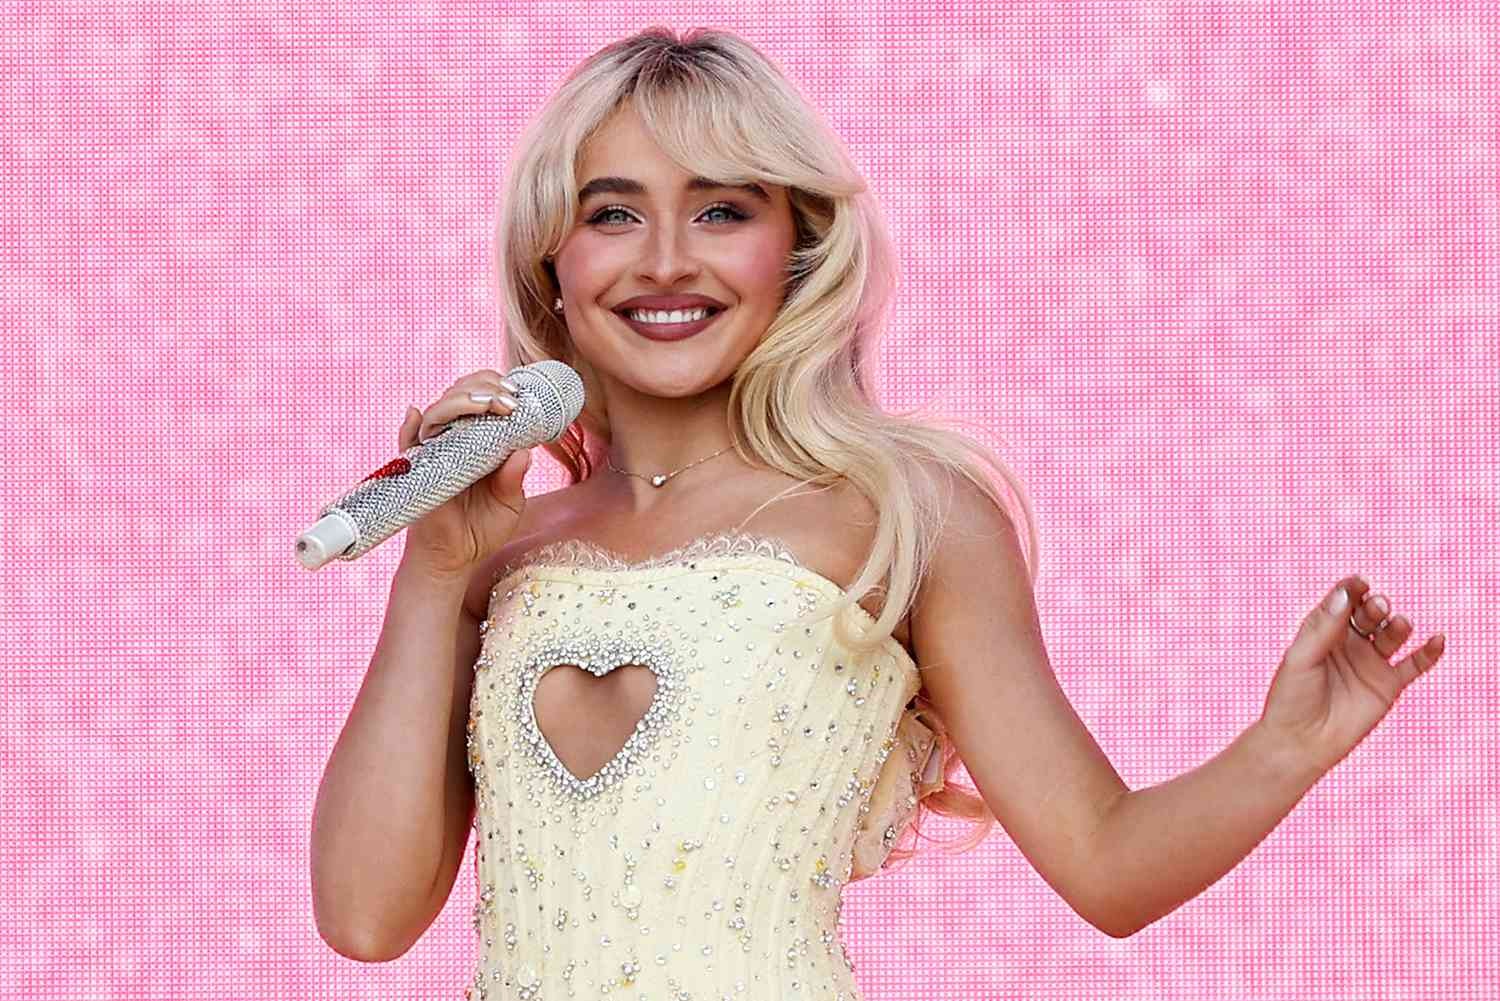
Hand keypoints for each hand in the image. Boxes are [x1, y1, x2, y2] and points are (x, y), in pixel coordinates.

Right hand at [398, 370, 532, 576]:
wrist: (454, 559)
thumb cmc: (482, 529)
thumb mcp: (509, 504)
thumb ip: (514, 479)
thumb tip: (523, 452)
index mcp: (481, 442)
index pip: (483, 399)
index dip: (496, 387)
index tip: (516, 393)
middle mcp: (456, 440)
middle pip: (460, 396)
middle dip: (483, 388)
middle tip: (506, 399)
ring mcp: (434, 452)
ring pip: (438, 411)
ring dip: (460, 401)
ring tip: (485, 405)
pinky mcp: (415, 469)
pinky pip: (406, 442)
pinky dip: (409, 427)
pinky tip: (415, 415)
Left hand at [1259, 576, 1446, 775]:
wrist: (1301, 742)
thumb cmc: (1292, 698)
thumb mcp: (1302, 658)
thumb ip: (1324, 628)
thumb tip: (1345, 594)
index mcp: (1324, 631)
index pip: (1342, 602)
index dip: (1351, 590)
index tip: (1359, 582)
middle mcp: (1349, 643)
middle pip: (1369, 615)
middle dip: (1375, 607)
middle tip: (1378, 605)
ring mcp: (1370, 663)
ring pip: (1392, 635)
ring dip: (1397, 625)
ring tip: (1398, 623)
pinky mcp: (1388, 685)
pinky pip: (1414, 665)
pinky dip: (1429, 653)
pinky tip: (1438, 640)